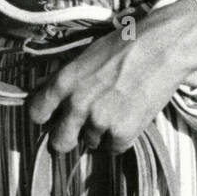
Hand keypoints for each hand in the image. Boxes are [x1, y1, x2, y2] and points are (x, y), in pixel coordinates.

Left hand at [26, 0, 196, 153]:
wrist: (160, 49)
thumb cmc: (123, 47)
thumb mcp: (85, 57)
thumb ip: (64, 80)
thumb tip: (43, 93)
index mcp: (64, 82)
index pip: (36, 113)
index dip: (43, 117)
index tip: (51, 117)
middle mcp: (77, 105)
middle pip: (58, 142)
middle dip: (66, 138)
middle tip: (79, 128)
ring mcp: (99, 122)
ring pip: (90, 143)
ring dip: (99, 133)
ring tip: (115, 109)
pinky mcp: (122, 134)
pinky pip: (113, 148)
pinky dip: (120, 138)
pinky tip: (128, 116)